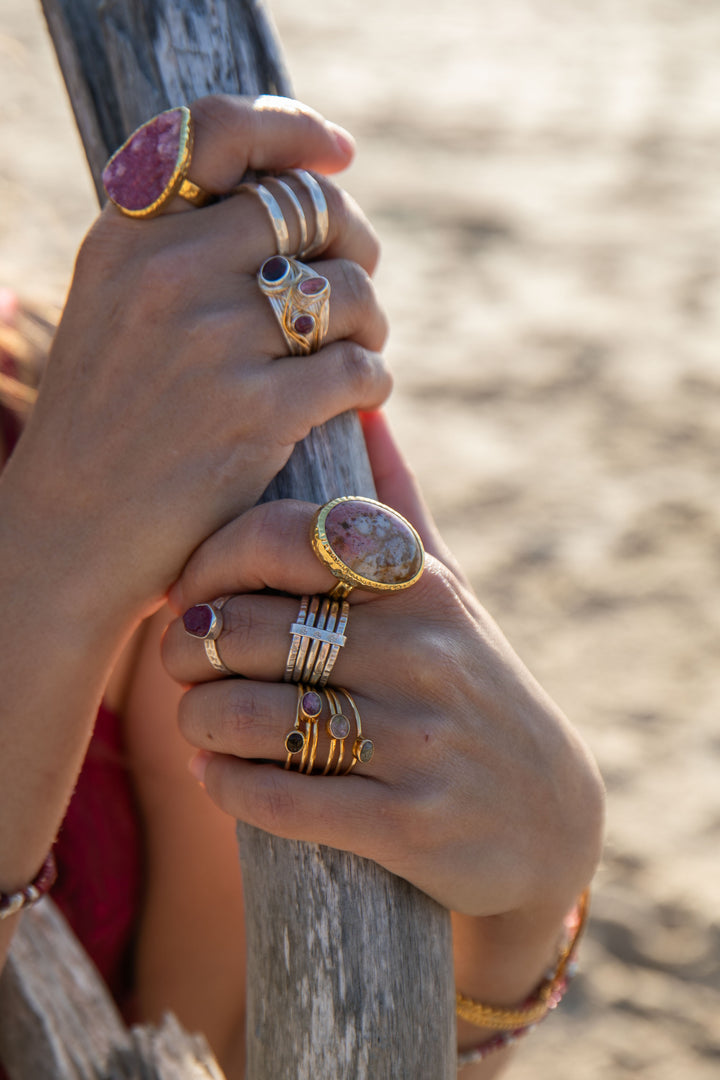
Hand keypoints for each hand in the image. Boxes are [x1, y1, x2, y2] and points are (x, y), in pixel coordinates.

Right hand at [1, 96, 390, 627]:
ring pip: (348, 291)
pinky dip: (373, 381)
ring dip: (370, 321)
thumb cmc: (110, 421)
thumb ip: (181, 249)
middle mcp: (168, 273)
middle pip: (312, 210)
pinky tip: (359, 398)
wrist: (76, 530)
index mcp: (129, 237)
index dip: (295, 130)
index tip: (339, 154)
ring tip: (359, 348)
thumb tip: (293, 202)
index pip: (219, 134)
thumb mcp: (115, 310)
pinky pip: (359, 368)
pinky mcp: (255, 411)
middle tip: (358, 279)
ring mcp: (212, 341)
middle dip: (355, 243)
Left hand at [163, 492, 602, 922]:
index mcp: (417, 584)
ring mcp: (417, 739)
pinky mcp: (409, 823)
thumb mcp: (450, 595)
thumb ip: (400, 509)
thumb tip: (369, 408)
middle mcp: (421, 651)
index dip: (206, 566)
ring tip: (195, 722)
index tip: (189, 597)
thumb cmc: (475, 688)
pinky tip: (213, 774)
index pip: (278, 541)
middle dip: (189, 652)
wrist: (549, 820)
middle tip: (180, 667)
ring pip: (251, 716)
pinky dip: (224, 786)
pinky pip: (278, 798)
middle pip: (249, 631)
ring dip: (198, 722)